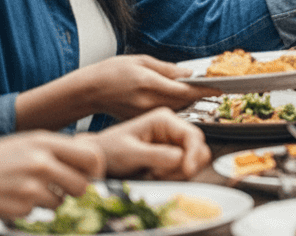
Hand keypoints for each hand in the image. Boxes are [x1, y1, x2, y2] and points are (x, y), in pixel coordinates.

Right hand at [0, 131, 103, 217]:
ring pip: (61, 202)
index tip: (92, 177)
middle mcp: (41, 161)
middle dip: (76, 191)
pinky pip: (39, 213)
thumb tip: (92, 162)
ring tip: (28, 191)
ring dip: (51, 202)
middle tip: (63, 190)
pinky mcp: (20, 207)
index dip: (96, 170)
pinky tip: (12, 199)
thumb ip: (57, 150)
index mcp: (44, 141)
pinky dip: (30, 210)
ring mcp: (31, 186)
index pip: (91, 157)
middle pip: (82, 184)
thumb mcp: (26, 143)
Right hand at [75, 55, 220, 121]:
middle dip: (199, 96)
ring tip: (197, 92)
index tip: (219, 89)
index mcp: (149, 83)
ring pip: (176, 109)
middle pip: (184, 102)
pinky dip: (174, 107)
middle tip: (212, 88)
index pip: (184, 90)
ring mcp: (144, 113)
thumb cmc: (110, 71)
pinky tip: (176, 98)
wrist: (87, 91)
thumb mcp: (140, 60)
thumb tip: (188, 73)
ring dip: (188, 102)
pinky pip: (163, 113)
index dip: (204, 91)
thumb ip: (167, 69)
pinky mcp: (140, 119)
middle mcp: (148, 101)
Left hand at [92, 107, 210, 180]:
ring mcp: (172, 143)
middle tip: (160, 174)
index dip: (194, 154)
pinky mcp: (171, 156)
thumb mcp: (129, 153)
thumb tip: (181, 158)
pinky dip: (171, 176)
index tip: (187, 171)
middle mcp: (172, 129)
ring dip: (176, 173)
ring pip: (192, 161)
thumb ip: (155, 155)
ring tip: (152, 173)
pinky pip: (182, 169)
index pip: (194, 135)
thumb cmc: (108, 151)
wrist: (96, 159)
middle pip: (198, 149)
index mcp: (164, 120)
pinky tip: (153, 174)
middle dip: (183, 166)